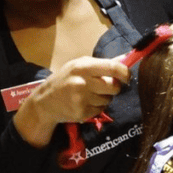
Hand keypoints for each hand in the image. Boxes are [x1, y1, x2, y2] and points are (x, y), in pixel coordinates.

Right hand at [14, 56, 129, 147]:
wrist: (45, 102)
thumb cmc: (64, 80)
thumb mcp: (78, 65)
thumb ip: (101, 64)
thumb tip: (126, 58)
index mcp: (82, 67)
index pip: (113, 68)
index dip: (125, 73)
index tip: (127, 77)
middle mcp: (82, 83)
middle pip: (114, 87)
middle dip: (113, 87)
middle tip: (104, 86)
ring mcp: (82, 100)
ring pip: (109, 100)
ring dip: (104, 98)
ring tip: (90, 95)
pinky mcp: (82, 113)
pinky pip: (101, 110)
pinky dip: (97, 107)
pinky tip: (85, 103)